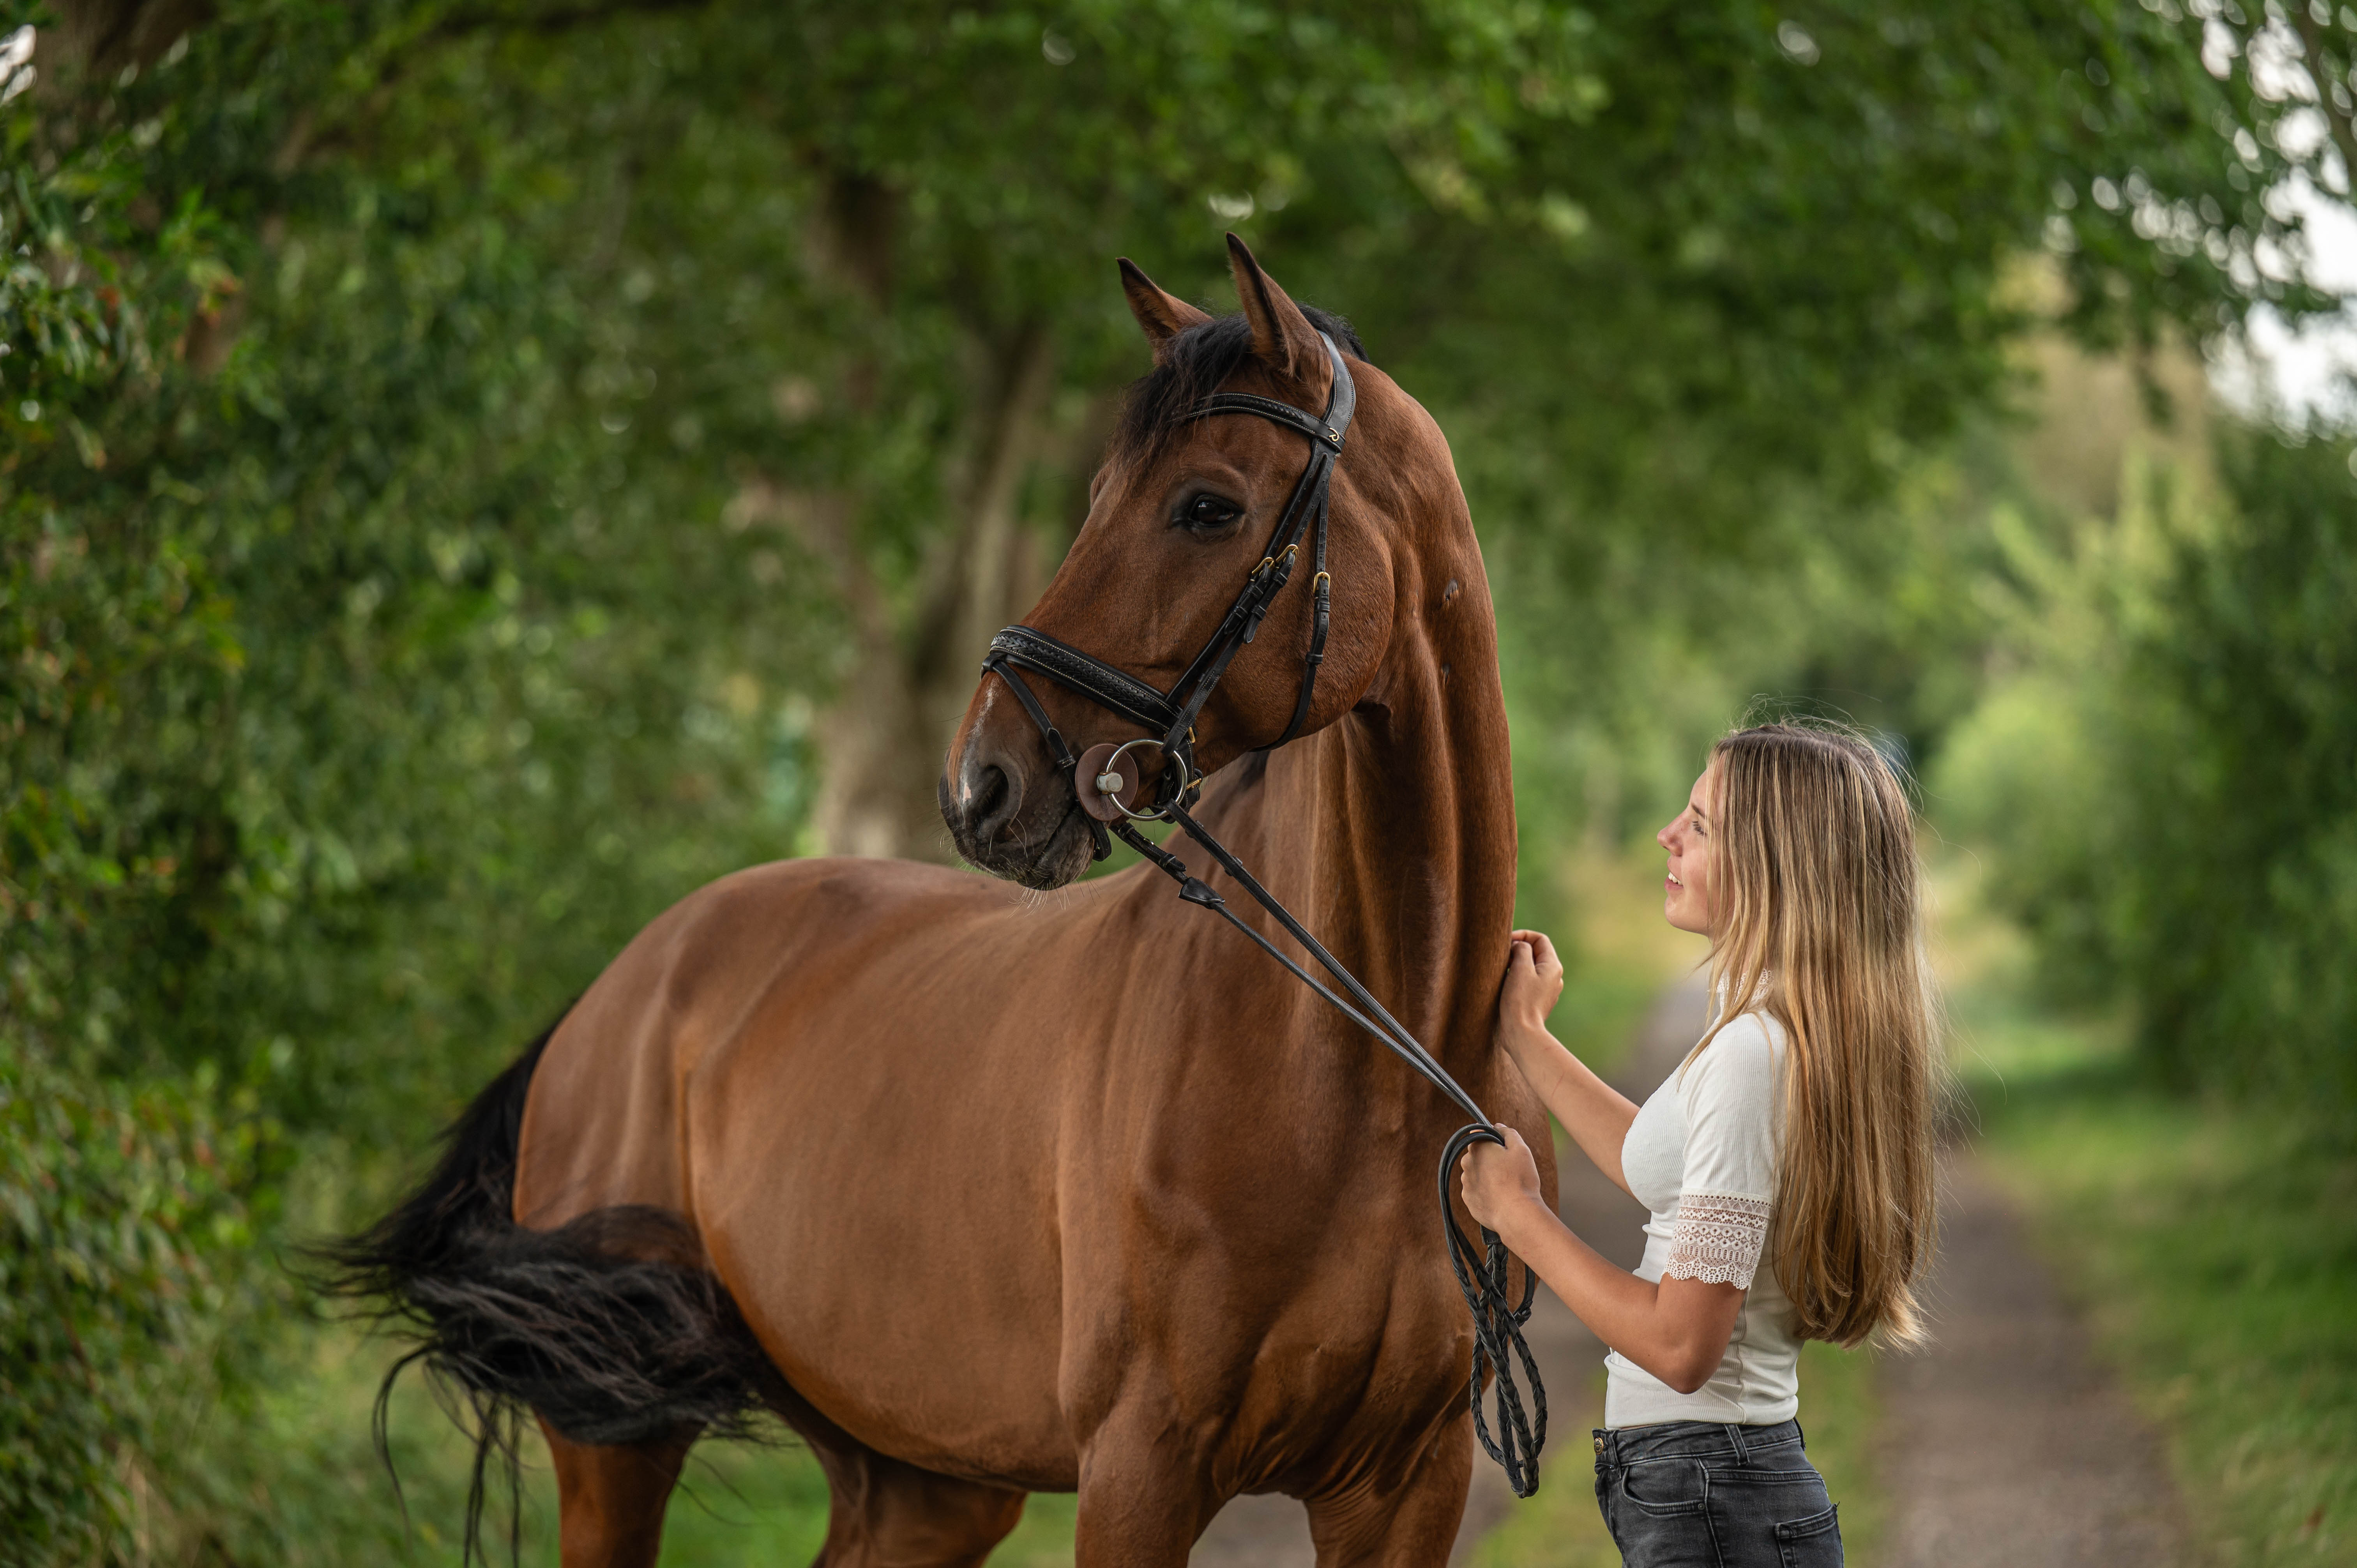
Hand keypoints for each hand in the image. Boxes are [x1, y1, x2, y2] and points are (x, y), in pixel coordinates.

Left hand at [1457, 1125, 1544, 1241]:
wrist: (1516, 1214)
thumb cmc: (1520, 1179)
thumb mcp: (1521, 1149)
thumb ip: (1508, 1133)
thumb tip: (1498, 1126)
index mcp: (1477, 1148)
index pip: (1479, 1135)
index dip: (1492, 1140)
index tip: (1503, 1149)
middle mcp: (1466, 1164)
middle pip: (1478, 1156)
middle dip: (1490, 1159)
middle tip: (1509, 1169)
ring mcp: (1466, 1183)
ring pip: (1477, 1174)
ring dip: (1487, 1176)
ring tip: (1506, 1186)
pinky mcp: (1468, 1200)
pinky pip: (1477, 1191)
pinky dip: (1486, 1192)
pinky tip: (1500, 1198)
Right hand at [1497, 929, 1564, 1039]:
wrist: (1522, 1032)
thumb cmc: (1520, 1000)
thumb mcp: (1520, 968)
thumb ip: (1522, 949)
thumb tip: (1520, 946)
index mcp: (1553, 966)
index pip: (1540, 939)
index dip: (1523, 935)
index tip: (1506, 942)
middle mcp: (1554, 977)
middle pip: (1536, 953)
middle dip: (1518, 950)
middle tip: (1502, 957)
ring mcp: (1547, 990)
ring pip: (1531, 968)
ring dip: (1516, 965)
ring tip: (1502, 971)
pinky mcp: (1538, 1000)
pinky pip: (1528, 982)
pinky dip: (1517, 978)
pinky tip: (1505, 985)